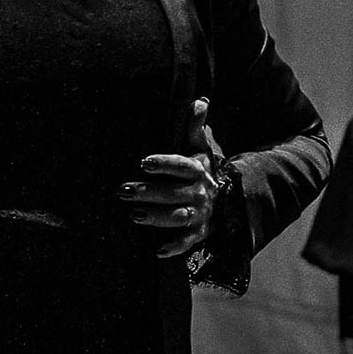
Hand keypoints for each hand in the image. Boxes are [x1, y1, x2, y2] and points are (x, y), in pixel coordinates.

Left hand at [119, 96, 216, 256]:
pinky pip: (188, 242)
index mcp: (199, 170)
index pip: (182, 166)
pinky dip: (175, 247)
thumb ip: (196, 126)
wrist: (229, 199)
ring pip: (178, 217)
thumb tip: (199, 101)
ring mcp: (200, 213)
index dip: (165, 164)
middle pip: (173, 193)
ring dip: (157, 217)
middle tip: (123, 190)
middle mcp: (200, 192)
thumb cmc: (205, 170)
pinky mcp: (199, 232)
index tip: (144, 162)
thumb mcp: (203, 147)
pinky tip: (157, 251)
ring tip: (134, 215)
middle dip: (148, 192)